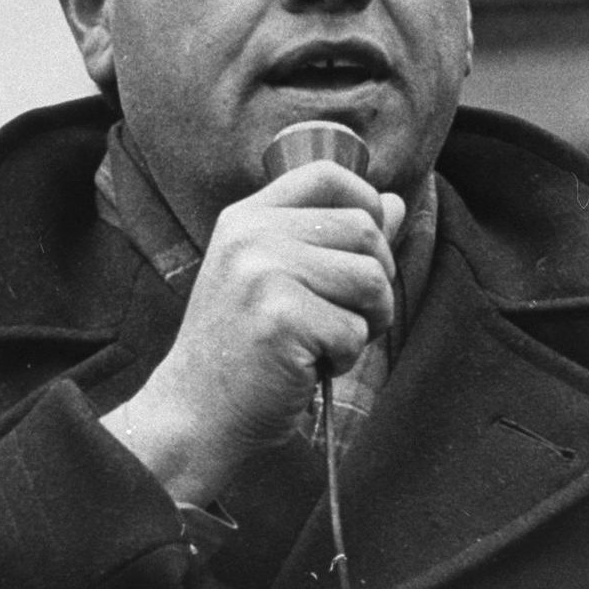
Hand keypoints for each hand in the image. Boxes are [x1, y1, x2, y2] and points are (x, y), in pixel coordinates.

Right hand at [101, 160, 404, 504]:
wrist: (195, 413)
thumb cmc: (244, 350)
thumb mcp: (277, 280)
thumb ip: (331, 238)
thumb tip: (393, 203)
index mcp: (246, 218)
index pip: (326, 175)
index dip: (365, 203)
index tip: (363, 250)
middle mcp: (251, 235)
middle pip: (365, 230)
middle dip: (374, 283)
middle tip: (338, 318)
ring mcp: (263, 272)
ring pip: (371, 279)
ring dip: (364, 323)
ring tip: (321, 342)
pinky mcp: (281, 317)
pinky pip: (356, 330)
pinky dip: (344, 358)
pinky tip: (306, 366)